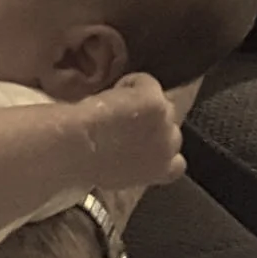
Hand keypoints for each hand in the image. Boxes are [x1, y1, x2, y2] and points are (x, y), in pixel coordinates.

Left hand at [78, 73, 185, 190]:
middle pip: (171, 127)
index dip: (161, 147)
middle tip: (127, 118)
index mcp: (161, 171)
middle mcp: (169, 149)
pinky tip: (114, 90)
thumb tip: (126, 158)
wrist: (79, 149)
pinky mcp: (156, 103)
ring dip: (143, 101)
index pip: (177, 162)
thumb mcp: (118, 175)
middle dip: (153, 122)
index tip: (144, 141)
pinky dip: (132, 82)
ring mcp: (165, 123)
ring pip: (162, 103)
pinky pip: (148, 82)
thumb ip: (133, 166)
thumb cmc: (87, 165)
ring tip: (117, 105)